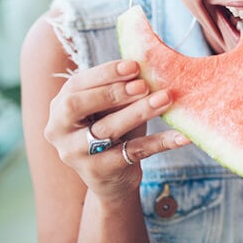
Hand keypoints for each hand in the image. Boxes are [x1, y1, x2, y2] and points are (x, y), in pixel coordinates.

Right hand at [43, 59, 189, 199]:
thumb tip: (147, 65)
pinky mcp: (100, 171)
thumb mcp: (112, 107)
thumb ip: (121, 88)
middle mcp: (59, 131)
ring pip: (106, 129)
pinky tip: (183, 136)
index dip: (105, 73)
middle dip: (112, 92)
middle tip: (144, 85)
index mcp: (60, 107)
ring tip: (165, 98)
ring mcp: (76, 154)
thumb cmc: (113, 129)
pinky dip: (160, 142)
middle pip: (77, 106)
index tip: (134, 66)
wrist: (112, 177)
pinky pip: (134, 152)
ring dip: (138, 112)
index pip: (76, 85)